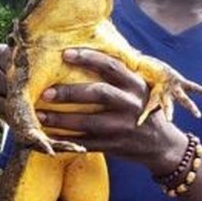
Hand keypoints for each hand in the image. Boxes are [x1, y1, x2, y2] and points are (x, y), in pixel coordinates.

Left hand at [37, 48, 187, 174]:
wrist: (161, 144)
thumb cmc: (141, 109)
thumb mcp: (138, 88)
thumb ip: (118, 76)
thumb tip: (83, 55)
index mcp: (136, 85)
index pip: (111, 66)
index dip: (88, 58)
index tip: (65, 54)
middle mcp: (131, 104)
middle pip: (97, 94)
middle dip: (69, 93)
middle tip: (46, 92)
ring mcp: (122, 127)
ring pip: (87, 123)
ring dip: (61, 119)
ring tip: (40, 114)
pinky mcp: (114, 146)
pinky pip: (85, 143)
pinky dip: (65, 140)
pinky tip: (48, 135)